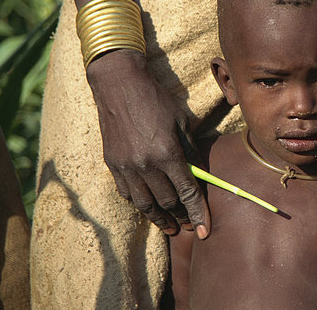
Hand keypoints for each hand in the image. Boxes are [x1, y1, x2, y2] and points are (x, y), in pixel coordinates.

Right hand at [86, 49, 209, 237]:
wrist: (119, 84)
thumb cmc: (156, 100)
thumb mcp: (182, 123)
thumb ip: (191, 152)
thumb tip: (200, 176)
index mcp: (167, 153)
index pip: (187, 193)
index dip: (198, 214)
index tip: (204, 231)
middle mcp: (145, 165)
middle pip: (167, 202)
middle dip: (181, 217)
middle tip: (190, 224)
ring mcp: (126, 166)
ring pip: (145, 204)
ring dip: (160, 218)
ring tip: (170, 227)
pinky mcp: (112, 164)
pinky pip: (127, 193)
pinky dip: (139, 203)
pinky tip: (148, 206)